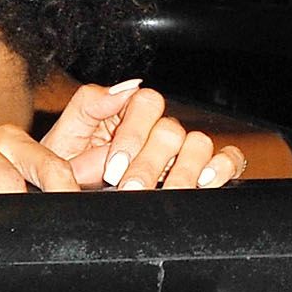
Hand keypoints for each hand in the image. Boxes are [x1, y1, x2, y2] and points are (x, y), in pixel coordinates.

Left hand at [42, 79, 245, 190]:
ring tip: (162, 194)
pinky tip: (204, 182)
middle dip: (150, 164)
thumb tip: (122, 88)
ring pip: (199, 144)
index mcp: (127, 114)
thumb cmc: (66, 172)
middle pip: (171, 130)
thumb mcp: (64, 139)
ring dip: (182, 171)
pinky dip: (223, 167)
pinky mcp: (202, 172)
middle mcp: (156, 130)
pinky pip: (227, 159)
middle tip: (130, 189)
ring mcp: (180, 151)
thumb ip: (88, 106)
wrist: (70, 203)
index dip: (133, 135)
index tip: (113, 167)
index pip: (147, 104)